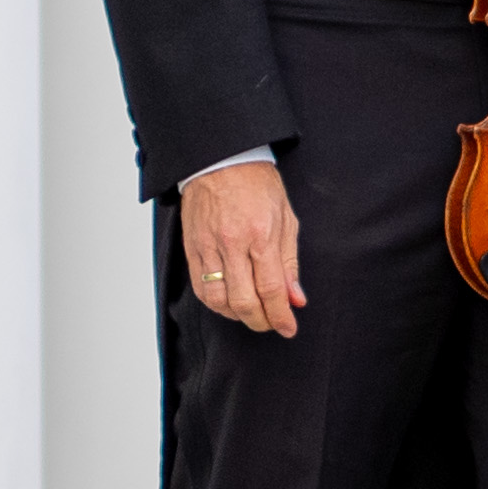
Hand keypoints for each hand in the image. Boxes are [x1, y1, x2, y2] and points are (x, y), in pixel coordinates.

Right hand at [179, 158, 306, 339]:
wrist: (221, 160)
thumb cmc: (257, 184)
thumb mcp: (286, 218)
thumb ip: (289, 262)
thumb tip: (295, 298)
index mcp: (261, 234)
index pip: (271, 289)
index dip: (281, 315)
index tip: (288, 328)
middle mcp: (232, 243)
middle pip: (244, 301)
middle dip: (261, 321)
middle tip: (272, 324)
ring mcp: (208, 247)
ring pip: (219, 300)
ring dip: (238, 316)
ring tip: (253, 314)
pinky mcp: (192, 248)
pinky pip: (201, 287)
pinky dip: (216, 304)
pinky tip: (229, 304)